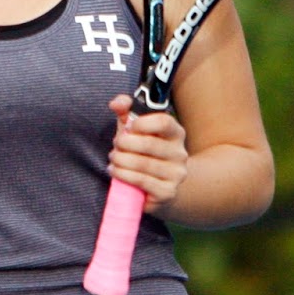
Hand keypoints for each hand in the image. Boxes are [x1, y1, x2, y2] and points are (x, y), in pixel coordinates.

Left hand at [107, 95, 188, 214]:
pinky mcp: (168, 191)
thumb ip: (125, 112)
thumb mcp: (135, 131)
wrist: (160, 187)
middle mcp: (180, 153)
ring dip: (120, 160)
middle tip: (115, 146)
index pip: (164, 121)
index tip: (128, 127)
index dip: (142, 123)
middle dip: (124, 144)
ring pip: (142, 164)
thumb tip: (116, 103)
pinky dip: (123, 175)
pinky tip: (116, 171)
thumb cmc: (143, 153)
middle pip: (149, 144)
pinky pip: (141, 181)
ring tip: (113, 159)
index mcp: (175, 133)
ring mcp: (176, 174)